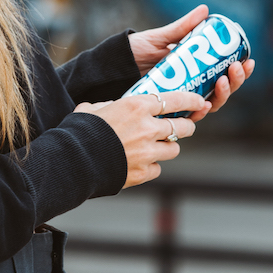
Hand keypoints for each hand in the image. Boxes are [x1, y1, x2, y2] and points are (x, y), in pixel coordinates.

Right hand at [75, 90, 207, 187]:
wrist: (73, 161)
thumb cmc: (80, 130)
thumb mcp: (94, 108)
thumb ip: (111, 106)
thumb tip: (113, 107)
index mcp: (137, 106)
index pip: (175, 100)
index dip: (191, 100)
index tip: (199, 101)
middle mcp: (148, 128)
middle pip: (182, 128)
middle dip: (186, 126)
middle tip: (184, 126)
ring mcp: (148, 152)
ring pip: (174, 149)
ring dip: (169, 147)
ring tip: (158, 147)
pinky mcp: (144, 172)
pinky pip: (158, 168)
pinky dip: (152, 165)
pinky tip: (141, 162)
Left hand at [127, 5, 254, 120]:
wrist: (115, 67)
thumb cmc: (138, 51)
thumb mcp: (162, 37)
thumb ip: (182, 27)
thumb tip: (205, 10)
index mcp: (198, 68)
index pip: (226, 71)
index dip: (241, 69)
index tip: (248, 60)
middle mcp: (194, 85)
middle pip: (224, 89)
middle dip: (236, 81)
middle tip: (235, 69)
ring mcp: (183, 98)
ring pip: (212, 103)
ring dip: (223, 95)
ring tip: (223, 80)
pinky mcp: (171, 110)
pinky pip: (190, 115)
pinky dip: (200, 111)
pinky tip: (205, 104)